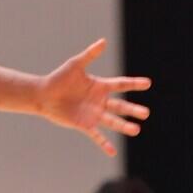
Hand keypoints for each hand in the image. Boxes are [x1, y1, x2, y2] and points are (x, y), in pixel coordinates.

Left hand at [36, 38, 150, 156]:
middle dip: (133, 109)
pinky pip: (96, 136)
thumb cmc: (59, 78)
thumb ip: (90, 55)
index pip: (120, 84)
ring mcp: (93, 114)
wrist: (43, 95)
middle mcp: (99, 101)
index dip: (134, 83)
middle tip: (146, 113)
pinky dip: (104, 144)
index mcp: (99, 86)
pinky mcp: (84, 124)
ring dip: (124, 126)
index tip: (148, 83)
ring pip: (112, 121)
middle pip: (120, 106)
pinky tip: (113, 152)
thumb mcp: (75, 65)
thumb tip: (104, 41)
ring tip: (136, 130)